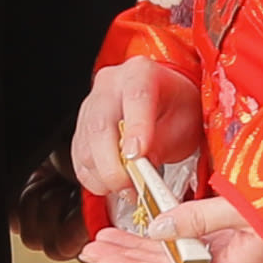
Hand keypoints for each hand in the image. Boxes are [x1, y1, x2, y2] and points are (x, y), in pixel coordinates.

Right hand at [70, 57, 201, 203]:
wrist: (166, 100)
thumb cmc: (177, 106)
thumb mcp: (184, 123)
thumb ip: (162, 144)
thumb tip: (141, 170)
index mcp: (140, 73)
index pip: (136, 97)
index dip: (135, 129)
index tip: (138, 157)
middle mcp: (110, 85)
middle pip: (100, 126)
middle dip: (113, 166)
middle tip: (131, 187)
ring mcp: (91, 105)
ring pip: (85, 146)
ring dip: (104, 176)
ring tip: (128, 189)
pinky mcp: (81, 127)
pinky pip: (78, 157)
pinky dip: (93, 178)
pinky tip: (112, 184)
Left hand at [86, 187, 262, 262]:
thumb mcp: (248, 206)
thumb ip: (200, 217)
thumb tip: (158, 228)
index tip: (98, 255)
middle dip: (129, 259)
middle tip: (92, 246)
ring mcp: (241, 262)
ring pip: (181, 261)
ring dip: (145, 249)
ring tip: (110, 238)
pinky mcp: (246, 247)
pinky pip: (198, 249)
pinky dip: (171, 240)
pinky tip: (150, 232)